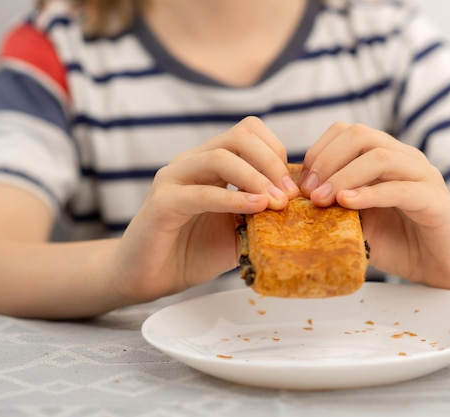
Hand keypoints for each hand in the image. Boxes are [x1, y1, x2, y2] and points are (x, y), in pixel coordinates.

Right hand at [108, 116, 299, 301]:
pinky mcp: (162, 202)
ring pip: (220, 157)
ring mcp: (174, 178)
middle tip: (289, 195)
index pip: (250, 132)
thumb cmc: (195, 251)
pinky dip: (233, 200)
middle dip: (272, 162)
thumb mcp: (240, 230)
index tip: (293, 187)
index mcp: (211, 162)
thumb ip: (263, 214)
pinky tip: (255, 209)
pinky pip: (202, 193)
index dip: (277, 153)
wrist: (151, 276)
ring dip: (256, 179)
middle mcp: (192, 162)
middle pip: (240, 136)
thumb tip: (298, 207)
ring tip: (276, 204)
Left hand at [300, 122, 449, 289]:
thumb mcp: (359, 223)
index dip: (318, 152)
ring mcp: (422, 176)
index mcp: (384, 156)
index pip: (346, 132)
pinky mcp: (435, 201)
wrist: (444, 266)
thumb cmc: (401, 242)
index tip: (301, 184)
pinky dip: (370, 194)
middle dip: (326, 160)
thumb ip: (336, 207)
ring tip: (322, 200)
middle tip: (309, 192)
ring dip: (343, 176)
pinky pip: (400, 189)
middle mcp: (404, 158)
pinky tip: (347, 204)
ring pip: (379, 157)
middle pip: (360, 134)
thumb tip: (298, 203)